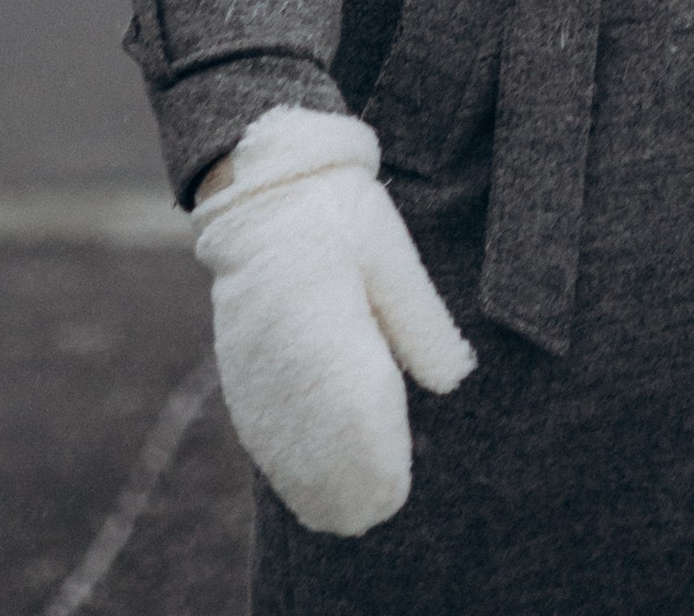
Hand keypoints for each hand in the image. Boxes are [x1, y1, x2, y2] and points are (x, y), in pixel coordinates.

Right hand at [193, 105, 474, 535]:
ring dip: (325, 485)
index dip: (382, 474)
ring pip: (291, 464)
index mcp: (333, 342)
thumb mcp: (392, 256)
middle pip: (323, 469)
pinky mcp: (239, 379)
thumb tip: (454, 381)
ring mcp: (256, 382)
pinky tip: (315, 475)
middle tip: (385, 497)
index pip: (360, 439)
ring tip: (357, 501)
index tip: (399, 488)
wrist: (260, 193)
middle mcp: (288, 374)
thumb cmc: (337, 216)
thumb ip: (422, 325)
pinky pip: (267, 443)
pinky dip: (295, 465)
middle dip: (357, 491)